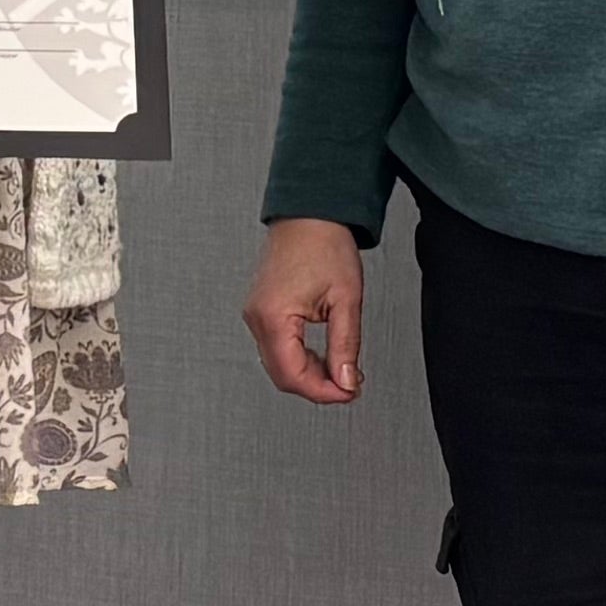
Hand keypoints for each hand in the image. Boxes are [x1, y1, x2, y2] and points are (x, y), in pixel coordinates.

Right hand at [243, 218, 364, 404]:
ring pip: (278, 365)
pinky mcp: (261, 310)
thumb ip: (346, 346)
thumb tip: (346, 382)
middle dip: (317, 386)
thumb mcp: (346, 299)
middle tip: (349, 384)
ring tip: (341, 368)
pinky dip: (299, 358)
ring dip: (308, 373)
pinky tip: (322, 355)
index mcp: (274, 316)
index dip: (324, 392)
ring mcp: (255, 313)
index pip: (293, 376)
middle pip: (282, 375)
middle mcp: (257, 317)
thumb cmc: (325, 243)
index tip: (349, 392)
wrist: (310, 213)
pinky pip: (276, 347)